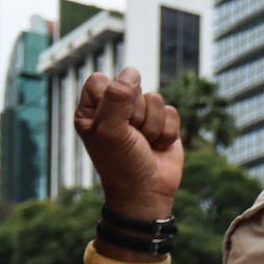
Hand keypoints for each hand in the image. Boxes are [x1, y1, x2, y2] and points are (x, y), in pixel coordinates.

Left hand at [75, 68, 181, 226]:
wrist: (147, 191)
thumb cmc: (121, 163)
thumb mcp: (110, 130)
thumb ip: (117, 97)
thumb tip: (132, 71)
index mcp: (92, 109)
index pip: (101, 81)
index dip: (111, 98)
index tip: (111, 123)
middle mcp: (115, 109)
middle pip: (131, 88)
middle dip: (135, 115)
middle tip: (130, 137)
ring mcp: (141, 115)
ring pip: (154, 99)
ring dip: (152, 126)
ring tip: (144, 143)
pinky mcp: (164, 123)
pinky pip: (172, 112)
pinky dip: (168, 132)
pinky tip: (158, 146)